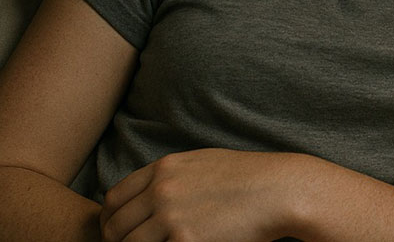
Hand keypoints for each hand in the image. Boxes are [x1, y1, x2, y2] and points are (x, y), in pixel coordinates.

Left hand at [98, 148, 304, 241]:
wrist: (280, 190)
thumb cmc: (249, 177)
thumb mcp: (204, 163)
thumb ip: (172, 176)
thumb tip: (149, 194)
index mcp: (164, 169)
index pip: (114, 198)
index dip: (111, 218)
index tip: (119, 230)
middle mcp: (161, 191)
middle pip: (115, 225)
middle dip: (117, 240)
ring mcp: (171, 217)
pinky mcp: (185, 241)